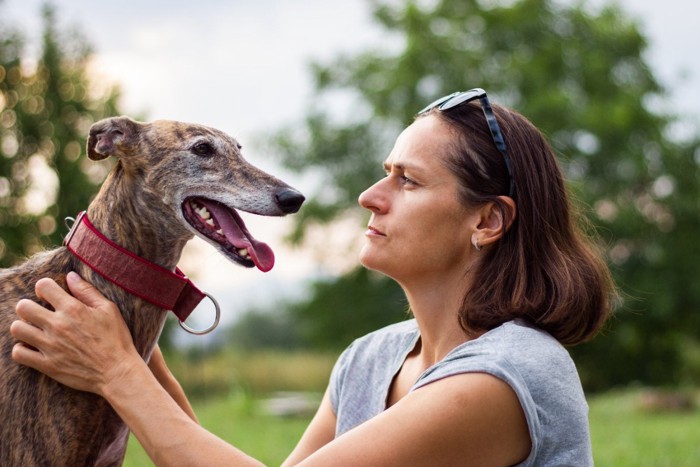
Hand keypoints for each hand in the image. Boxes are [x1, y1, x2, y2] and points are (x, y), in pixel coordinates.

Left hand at [10, 271, 138, 395]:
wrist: (117, 372)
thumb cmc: (116, 339)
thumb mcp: (108, 309)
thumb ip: (87, 291)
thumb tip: (70, 275)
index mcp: (73, 309)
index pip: (43, 286)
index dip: (44, 288)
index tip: (49, 295)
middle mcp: (57, 325)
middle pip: (23, 307)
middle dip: (29, 306)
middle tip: (39, 313)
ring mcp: (50, 346)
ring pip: (17, 329)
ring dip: (23, 327)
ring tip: (35, 330)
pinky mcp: (47, 365)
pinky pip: (19, 353)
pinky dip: (22, 349)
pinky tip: (33, 347)